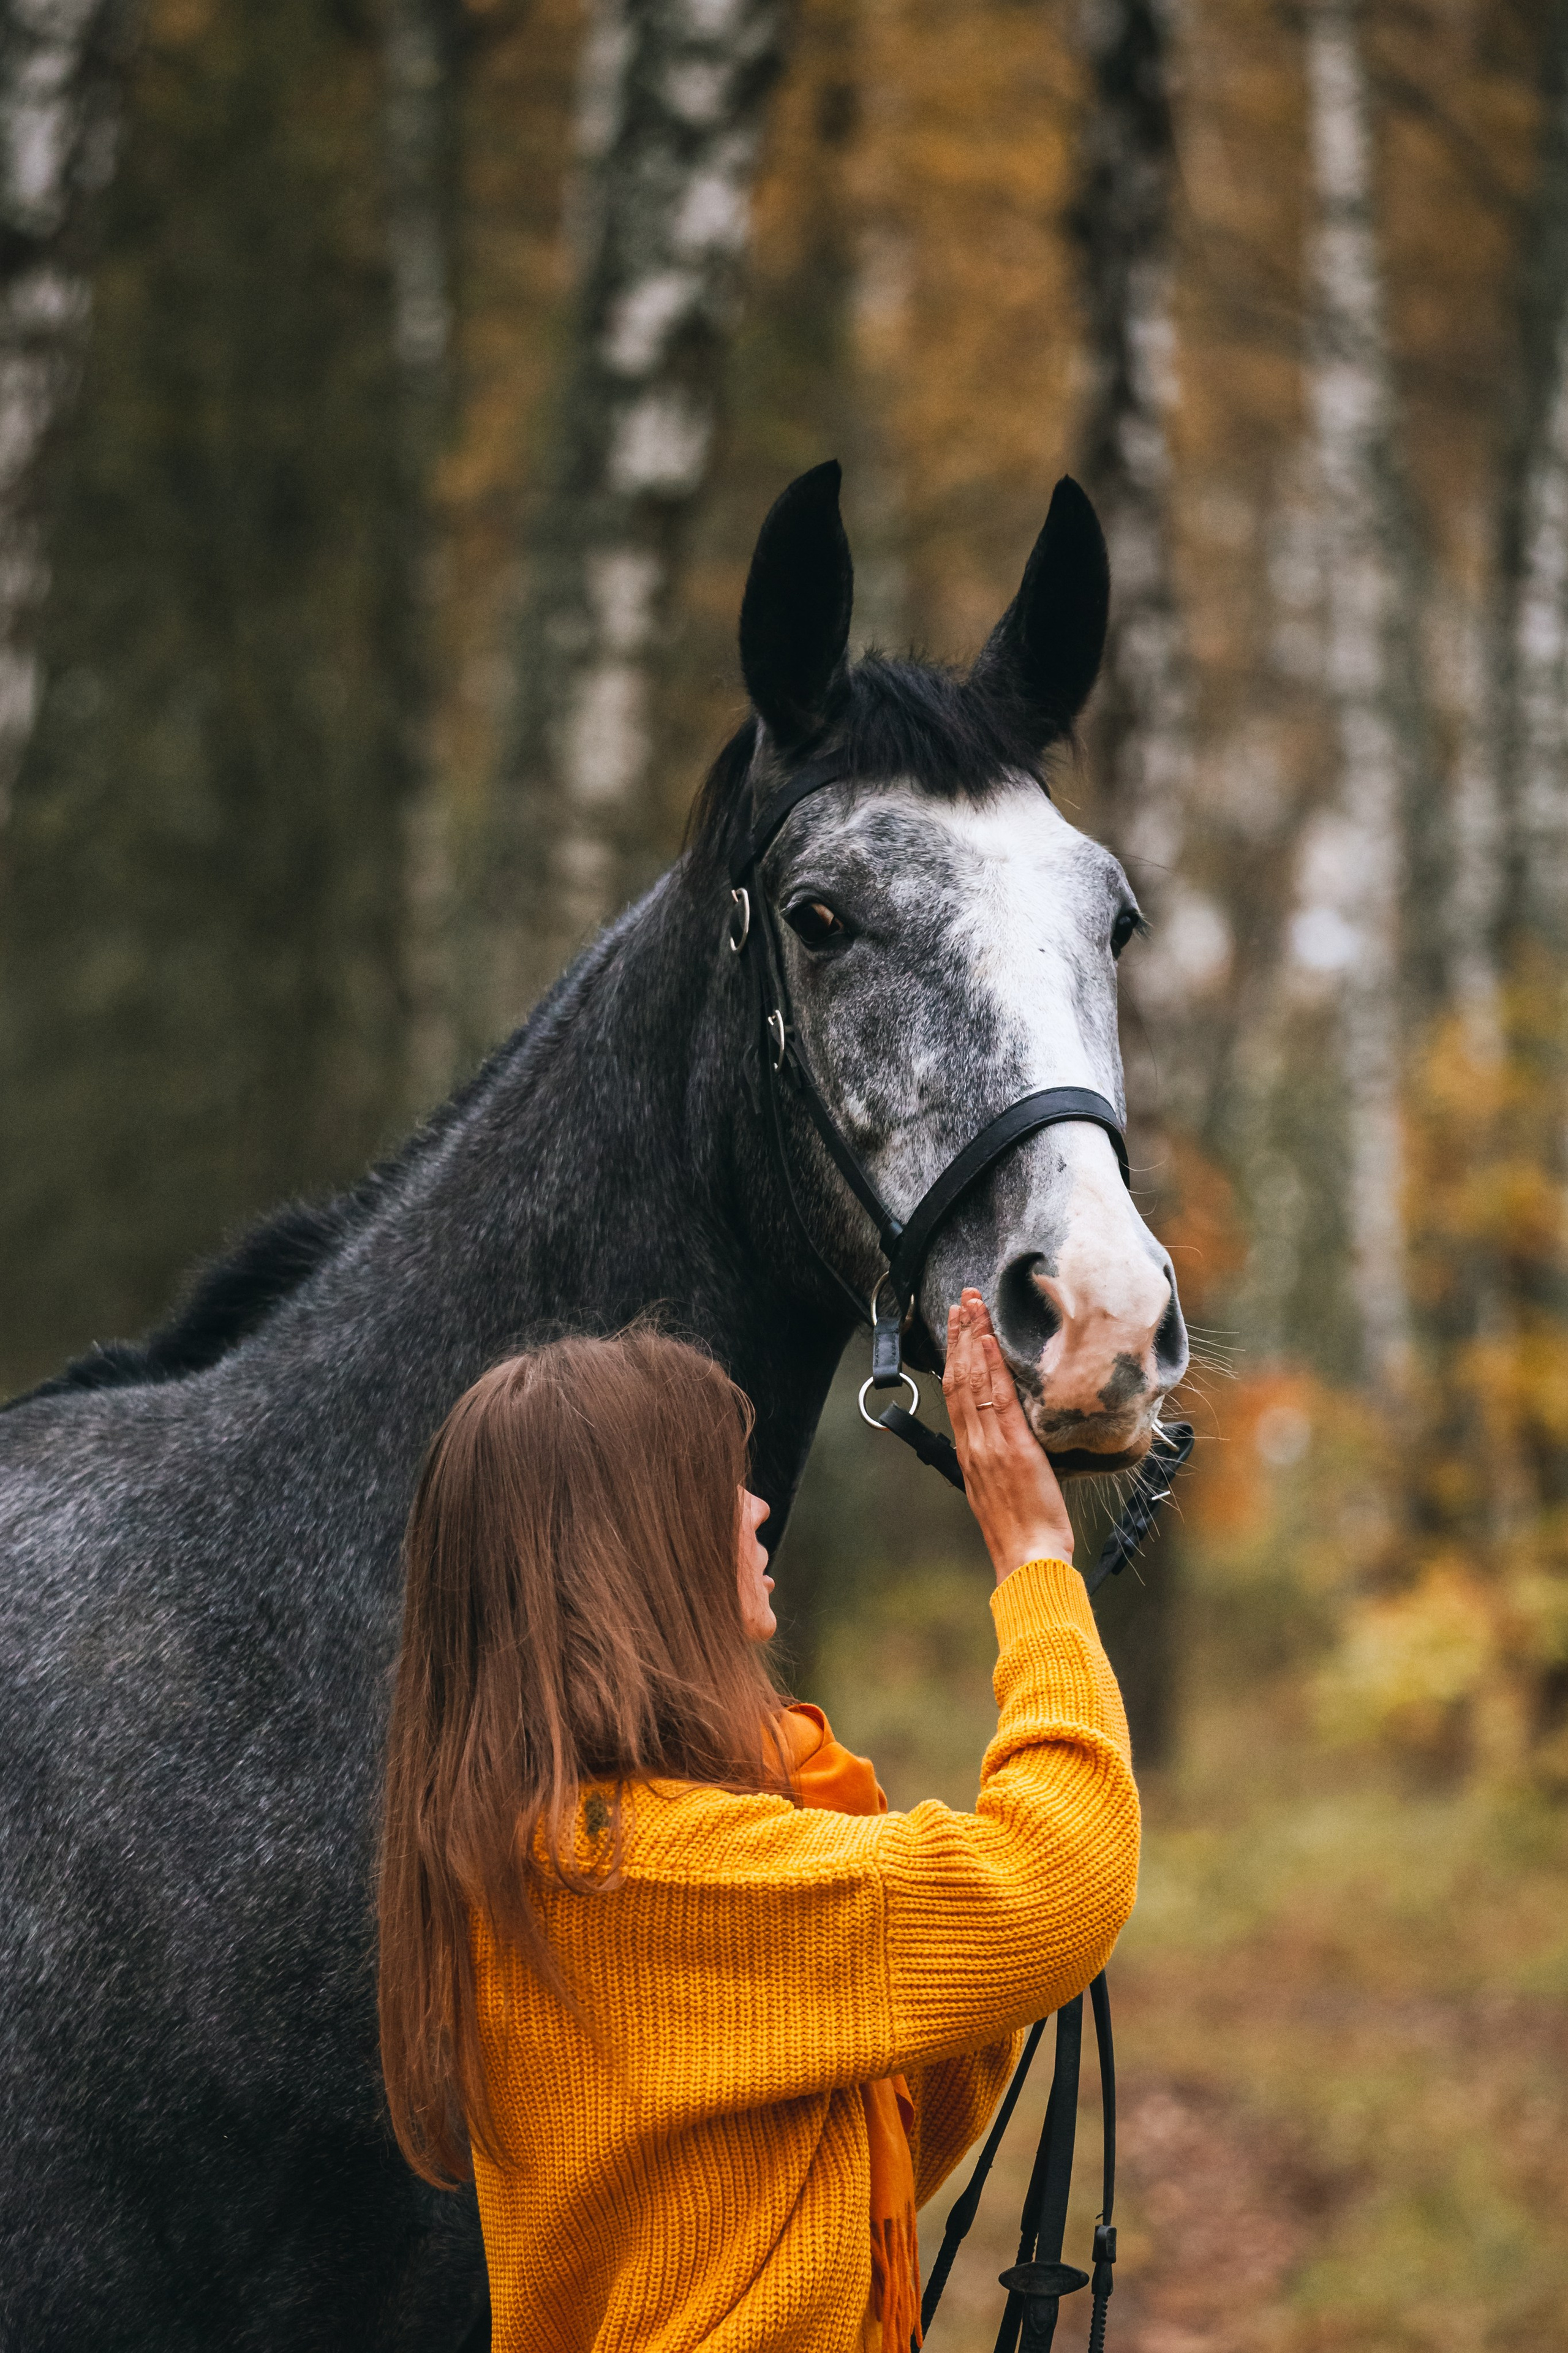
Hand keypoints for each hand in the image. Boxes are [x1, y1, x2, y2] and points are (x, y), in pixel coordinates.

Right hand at [944, 1289, 1073, 1582]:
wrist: (1028, 1560)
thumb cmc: (1020, 1533)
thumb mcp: (999, 1492)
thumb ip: (997, 1462)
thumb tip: (1006, 1440)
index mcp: (969, 1454)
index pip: (956, 1394)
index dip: (954, 1357)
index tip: (956, 1327)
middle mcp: (974, 1444)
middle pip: (959, 1379)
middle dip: (959, 1336)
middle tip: (961, 1301)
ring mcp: (991, 1445)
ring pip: (974, 1382)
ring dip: (972, 1339)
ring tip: (972, 1306)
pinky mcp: (1014, 1449)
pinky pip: (998, 1400)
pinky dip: (990, 1367)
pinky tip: (988, 1340)